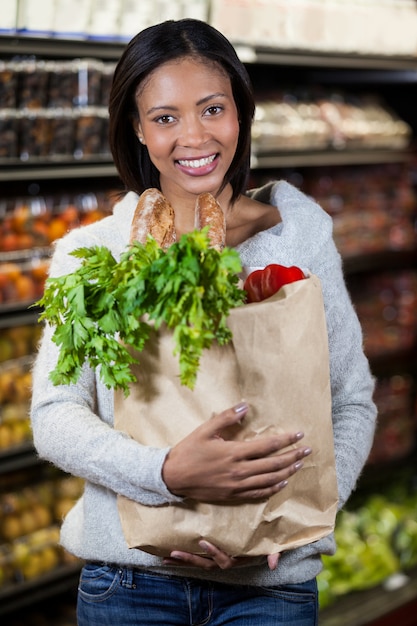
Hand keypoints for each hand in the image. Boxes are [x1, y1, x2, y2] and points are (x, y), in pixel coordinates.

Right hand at [162, 402, 311, 501]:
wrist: (173, 477)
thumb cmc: (188, 451)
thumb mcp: (205, 430)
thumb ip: (226, 417)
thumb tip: (245, 406)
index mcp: (233, 453)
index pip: (267, 446)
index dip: (285, 440)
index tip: (299, 435)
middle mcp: (239, 471)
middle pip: (273, 465)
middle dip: (292, 456)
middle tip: (307, 450)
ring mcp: (236, 486)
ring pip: (269, 481)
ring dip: (287, 472)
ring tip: (299, 464)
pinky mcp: (232, 496)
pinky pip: (258, 494)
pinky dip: (272, 489)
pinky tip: (281, 483)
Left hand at [163, 540, 280, 570]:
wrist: (260, 545)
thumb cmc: (264, 544)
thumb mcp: (271, 548)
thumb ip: (273, 554)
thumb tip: (273, 563)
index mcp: (236, 559)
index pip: (224, 560)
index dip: (214, 552)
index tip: (203, 542)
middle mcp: (224, 561)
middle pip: (205, 564)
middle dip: (189, 559)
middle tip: (173, 553)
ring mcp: (216, 559)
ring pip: (198, 563)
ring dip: (182, 561)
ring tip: (166, 557)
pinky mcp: (210, 555)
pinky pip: (196, 558)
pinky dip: (183, 559)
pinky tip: (167, 556)